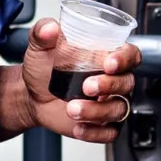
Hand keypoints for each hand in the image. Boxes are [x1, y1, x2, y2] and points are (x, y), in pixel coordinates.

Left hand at [22, 18, 140, 142]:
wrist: (30, 94)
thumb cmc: (43, 67)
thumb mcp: (39, 46)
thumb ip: (42, 32)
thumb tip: (49, 28)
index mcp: (104, 57)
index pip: (130, 54)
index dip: (125, 58)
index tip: (108, 62)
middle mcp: (111, 80)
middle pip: (126, 83)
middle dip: (108, 85)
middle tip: (85, 86)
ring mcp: (108, 103)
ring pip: (118, 109)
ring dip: (96, 111)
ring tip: (71, 108)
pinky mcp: (101, 124)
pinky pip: (110, 132)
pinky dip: (95, 132)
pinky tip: (78, 127)